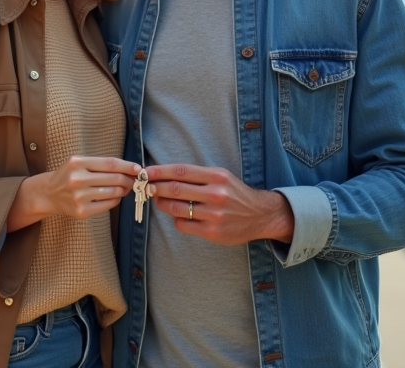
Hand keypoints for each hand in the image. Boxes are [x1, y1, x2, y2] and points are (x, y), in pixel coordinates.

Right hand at [8, 156, 141, 230]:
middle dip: (129, 179)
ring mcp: (79, 197)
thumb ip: (101, 164)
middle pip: (114, 178)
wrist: (49, 193)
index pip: (110, 164)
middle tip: (134, 180)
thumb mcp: (80, 162)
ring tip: (123, 188)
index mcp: (78, 163)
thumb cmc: (69, 175)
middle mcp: (77, 179)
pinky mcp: (81, 211)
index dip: (128, 166)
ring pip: (113, 192)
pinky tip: (113, 196)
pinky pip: (108, 205)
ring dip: (123, 190)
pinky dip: (115, 200)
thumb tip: (130, 169)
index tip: (139, 168)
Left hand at [147, 164, 294, 245]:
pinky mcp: (212, 232)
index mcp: (217, 176)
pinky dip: (175, 219)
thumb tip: (164, 176)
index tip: (145, 172)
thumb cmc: (235, 193)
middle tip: (145, 186)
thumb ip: (197, 176)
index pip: (181, 171)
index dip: (160, 171)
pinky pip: (183, 224)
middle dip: (156, 187)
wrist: (259, 215)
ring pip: (176, 208)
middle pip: (175, 189)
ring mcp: (214, 215)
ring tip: (158, 200)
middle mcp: (216, 194)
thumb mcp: (221, 177)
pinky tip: (176, 215)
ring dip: (161, 203)